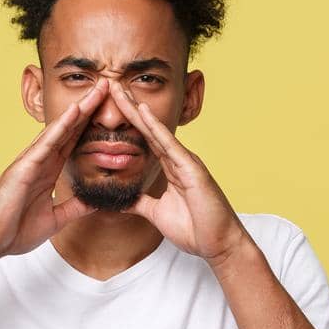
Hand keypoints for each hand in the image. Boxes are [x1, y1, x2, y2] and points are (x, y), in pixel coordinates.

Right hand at [0, 78, 110, 259]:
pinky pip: (46, 144)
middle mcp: (40, 162)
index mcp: (47, 172)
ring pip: (59, 130)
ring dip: (79, 110)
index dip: (90, 125)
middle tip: (108, 86)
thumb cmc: (14, 230)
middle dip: (88, 108)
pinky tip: (75, 112)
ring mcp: (31, 162)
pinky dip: (61, 127)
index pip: (73, 142)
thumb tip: (95, 203)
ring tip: (97, 91)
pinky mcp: (24, 167)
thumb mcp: (55, 219)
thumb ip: (74, 208)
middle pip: (69, 129)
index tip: (108, 111)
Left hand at [109, 84, 250, 265]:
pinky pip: (170, 146)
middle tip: (110, 84)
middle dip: (130, 106)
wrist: (218, 244)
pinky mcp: (193, 169)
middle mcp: (178, 159)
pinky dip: (156, 128)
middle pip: (149, 128)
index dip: (128, 121)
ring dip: (138, 110)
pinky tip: (144, 113)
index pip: (144, 139)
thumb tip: (121, 200)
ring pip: (157, 131)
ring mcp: (186, 162)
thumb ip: (140, 203)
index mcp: (171, 167)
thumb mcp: (157, 214)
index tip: (110, 105)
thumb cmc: (195, 228)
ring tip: (120, 90)